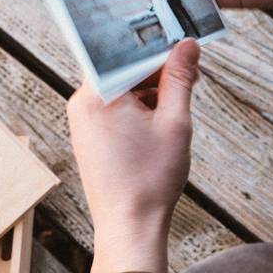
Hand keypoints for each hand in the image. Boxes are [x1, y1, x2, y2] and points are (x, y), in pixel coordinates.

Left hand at [67, 39, 200, 272]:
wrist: (129, 226)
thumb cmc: (149, 180)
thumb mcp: (174, 122)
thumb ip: (180, 78)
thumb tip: (187, 46)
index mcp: (97, 93)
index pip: (131, 52)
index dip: (162, 48)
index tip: (185, 46)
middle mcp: (82, 103)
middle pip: (124, 69)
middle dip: (158, 71)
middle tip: (190, 75)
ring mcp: (83, 121)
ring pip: (122, 88)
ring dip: (150, 91)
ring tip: (177, 106)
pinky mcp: (89, 136)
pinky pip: (115, 108)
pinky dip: (138, 108)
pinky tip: (160, 122)